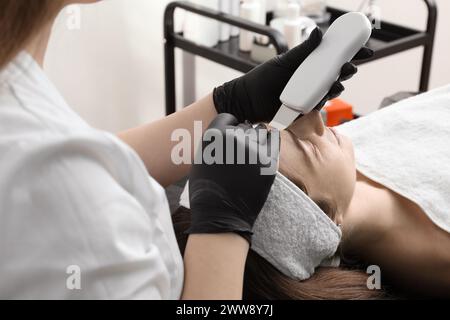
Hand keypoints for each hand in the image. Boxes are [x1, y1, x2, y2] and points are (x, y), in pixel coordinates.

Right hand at [187, 114, 279, 242]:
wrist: (220, 216)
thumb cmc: (208, 190)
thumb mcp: (201, 159)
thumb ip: (214, 141)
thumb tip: (229, 130)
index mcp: (214, 135)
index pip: (228, 118)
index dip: (230, 128)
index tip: (230, 140)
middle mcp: (234, 138)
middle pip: (245, 127)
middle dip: (243, 138)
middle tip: (239, 156)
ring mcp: (252, 149)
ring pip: (260, 133)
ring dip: (256, 142)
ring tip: (250, 159)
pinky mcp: (268, 162)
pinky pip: (273, 143)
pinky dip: (269, 147)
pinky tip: (261, 158)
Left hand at [213, 27, 373, 122]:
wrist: (248, 101)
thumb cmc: (263, 79)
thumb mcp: (284, 62)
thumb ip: (303, 50)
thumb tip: (319, 32)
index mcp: (309, 65)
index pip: (333, 58)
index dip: (351, 54)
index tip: (365, 50)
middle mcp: (311, 79)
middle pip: (335, 75)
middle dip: (347, 71)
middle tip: (350, 67)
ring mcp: (309, 95)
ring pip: (330, 91)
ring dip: (338, 86)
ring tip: (338, 82)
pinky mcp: (304, 109)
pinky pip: (318, 105)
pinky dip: (323, 101)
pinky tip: (325, 96)